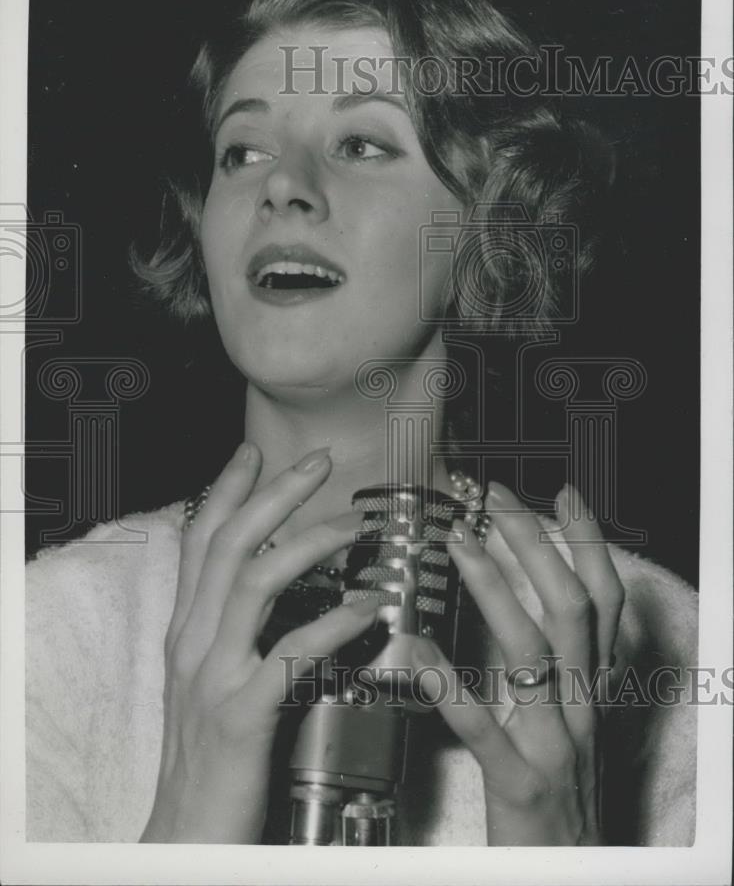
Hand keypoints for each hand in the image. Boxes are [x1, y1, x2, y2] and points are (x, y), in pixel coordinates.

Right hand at [140, 442, 376, 842]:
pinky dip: (332, 623)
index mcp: (186, 630)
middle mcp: (193, 642)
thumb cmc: (208, 752)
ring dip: (309, 544)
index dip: (226, 491)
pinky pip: (290, 654)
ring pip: (255, 582)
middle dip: (274, 495)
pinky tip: (369, 606)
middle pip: (228, 545)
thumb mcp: (207, 678)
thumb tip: (269, 583)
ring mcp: (213, 676)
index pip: (199, 541)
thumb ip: (231, 629)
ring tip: (358, 524)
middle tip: (320, 461)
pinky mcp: (241, 714)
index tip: (254, 452)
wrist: (188, 830)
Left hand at [410, 481, 623, 845]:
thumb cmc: (562, 788)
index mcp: (593, 686)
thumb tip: (540, 603)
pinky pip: (482, 726)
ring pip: (531, 651)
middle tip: (495, 496)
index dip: (587, 543)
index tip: (563, 492)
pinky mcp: (518, 781)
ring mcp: (554, 742)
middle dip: (535, 544)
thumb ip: (563, 665)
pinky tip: (414, 651)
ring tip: (456, 541)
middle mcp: (582, 704)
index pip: (603, 599)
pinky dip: (448, 685)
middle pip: (570, 607)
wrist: (573, 872)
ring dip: (494, 588)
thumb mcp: (575, 718)